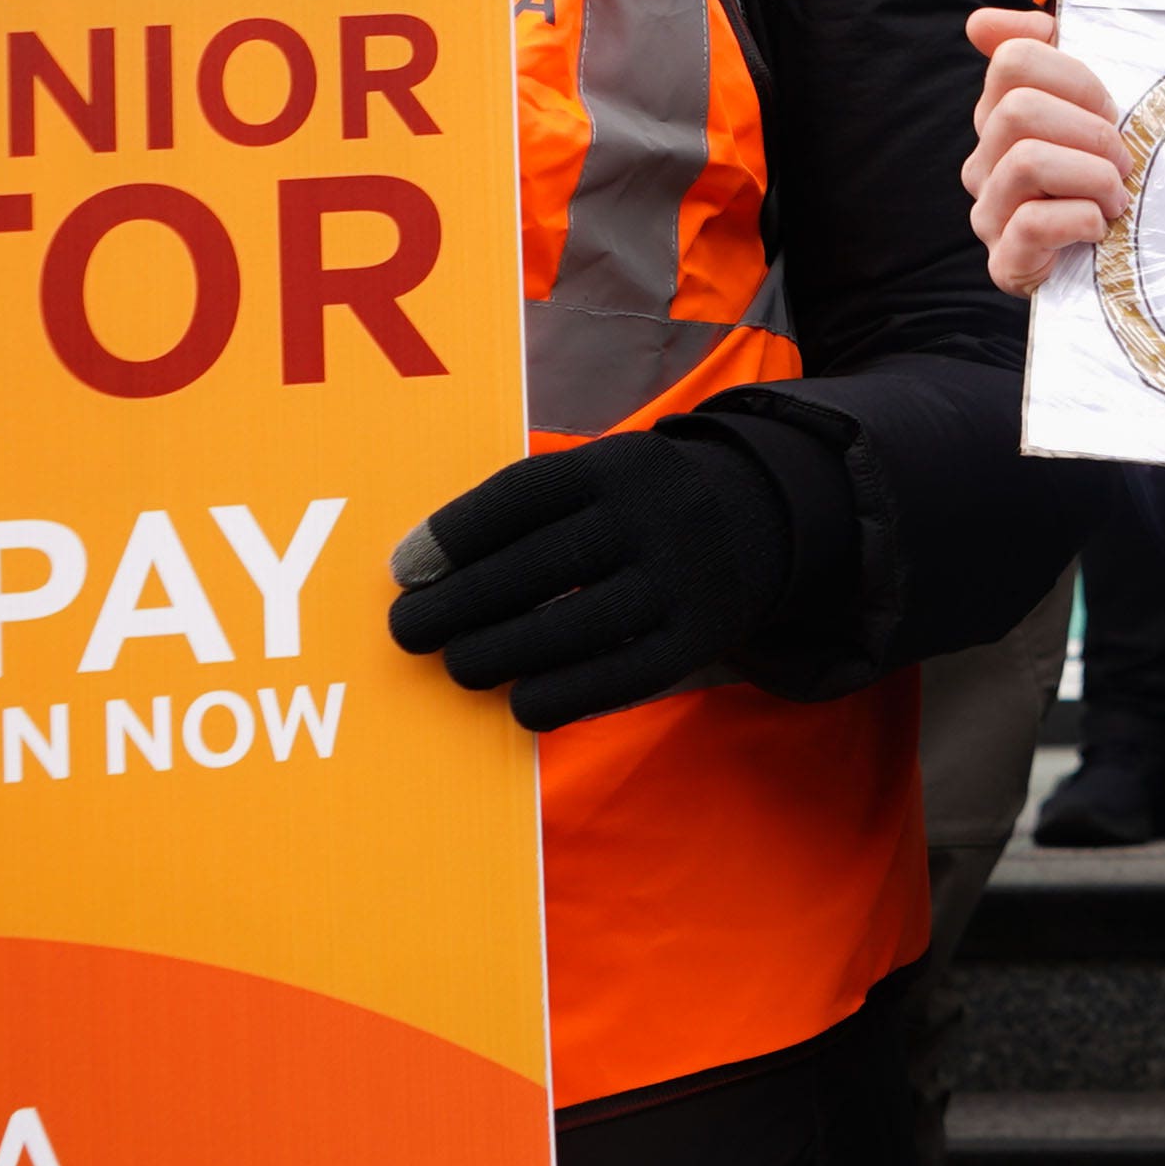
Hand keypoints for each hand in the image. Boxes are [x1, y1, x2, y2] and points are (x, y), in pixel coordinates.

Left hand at [384, 424, 793, 727]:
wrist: (761, 522)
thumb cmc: (637, 506)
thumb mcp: (598, 476)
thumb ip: (524, 512)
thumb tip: (422, 569)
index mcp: (617, 465)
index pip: (522, 496)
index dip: (454, 536)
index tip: (403, 571)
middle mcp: (652, 518)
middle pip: (539, 566)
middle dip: (458, 605)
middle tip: (408, 631)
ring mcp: (679, 582)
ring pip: (571, 629)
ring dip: (497, 656)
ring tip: (459, 664)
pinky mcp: (695, 640)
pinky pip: (615, 680)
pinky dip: (557, 698)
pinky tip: (520, 700)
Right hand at [965, 7, 1134, 289]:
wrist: (1112, 259)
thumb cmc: (1103, 175)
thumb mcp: (1090, 107)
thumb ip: (1044, 52)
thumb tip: (982, 22)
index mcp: (1000, 116)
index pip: (1014, 61)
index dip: (1075, 78)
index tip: (1108, 108)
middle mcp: (983, 161)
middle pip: (1018, 110)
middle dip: (1090, 131)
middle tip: (1122, 159)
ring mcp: (988, 212)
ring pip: (1027, 163)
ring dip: (1092, 176)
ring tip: (1116, 195)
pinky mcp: (1005, 261)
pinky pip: (1033, 224)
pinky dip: (1081, 219)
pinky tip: (1099, 226)